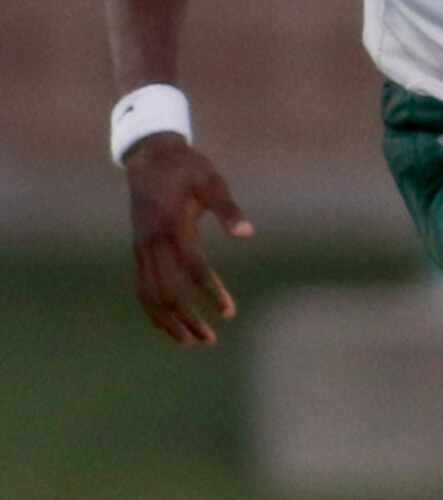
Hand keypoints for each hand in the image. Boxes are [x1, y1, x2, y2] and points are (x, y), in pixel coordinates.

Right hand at [123, 134, 253, 345]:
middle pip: (167, 290)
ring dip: (170, 322)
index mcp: (172, 224)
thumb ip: (228, 208)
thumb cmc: (187, 169)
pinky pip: (142, 289)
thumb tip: (247, 233)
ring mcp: (141, 249)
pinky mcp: (138, 252)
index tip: (229, 312)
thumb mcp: (211, 181)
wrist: (149, 157)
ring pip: (150, 295)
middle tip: (212, 339)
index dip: (210, 291)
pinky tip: (172, 327)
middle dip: (188, 318)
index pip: (191, 266)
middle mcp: (152, 241)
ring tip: (194, 342)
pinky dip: (154, 312)